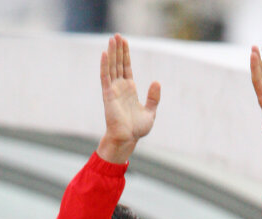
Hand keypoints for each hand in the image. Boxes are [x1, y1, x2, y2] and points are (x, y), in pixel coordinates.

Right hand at [97, 35, 160, 163]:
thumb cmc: (137, 129)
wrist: (127, 139)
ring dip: (111, 53)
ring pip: (111, 67)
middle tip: (117, 35)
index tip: (124, 42)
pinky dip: (105, 66)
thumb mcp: (150, 112)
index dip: (125, 54)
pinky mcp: (108, 95)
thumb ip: (154, 98)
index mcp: (129, 90)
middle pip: (118, 64)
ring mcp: (113, 90)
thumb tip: (157, 82)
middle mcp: (120, 88)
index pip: (126, 67)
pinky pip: (105, 77)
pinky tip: (104, 54)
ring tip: (112, 39)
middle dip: (118, 49)